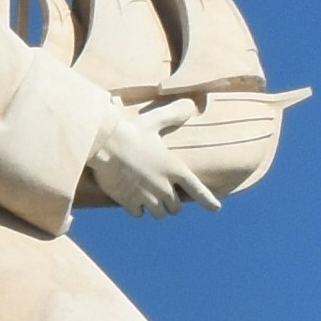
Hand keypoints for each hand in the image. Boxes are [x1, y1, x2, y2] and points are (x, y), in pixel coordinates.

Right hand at [81, 105, 220, 218]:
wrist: (105, 143)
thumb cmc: (131, 130)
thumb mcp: (155, 120)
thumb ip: (173, 115)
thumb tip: (190, 105)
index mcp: (174, 168)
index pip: (197, 189)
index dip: (208, 200)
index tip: (216, 208)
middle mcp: (163, 186)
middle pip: (176, 207)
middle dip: (172, 203)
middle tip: (165, 194)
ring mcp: (146, 196)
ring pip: (160, 214)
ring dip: (157, 208)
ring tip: (150, 199)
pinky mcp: (129, 201)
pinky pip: (139, 214)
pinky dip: (137, 209)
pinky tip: (132, 199)